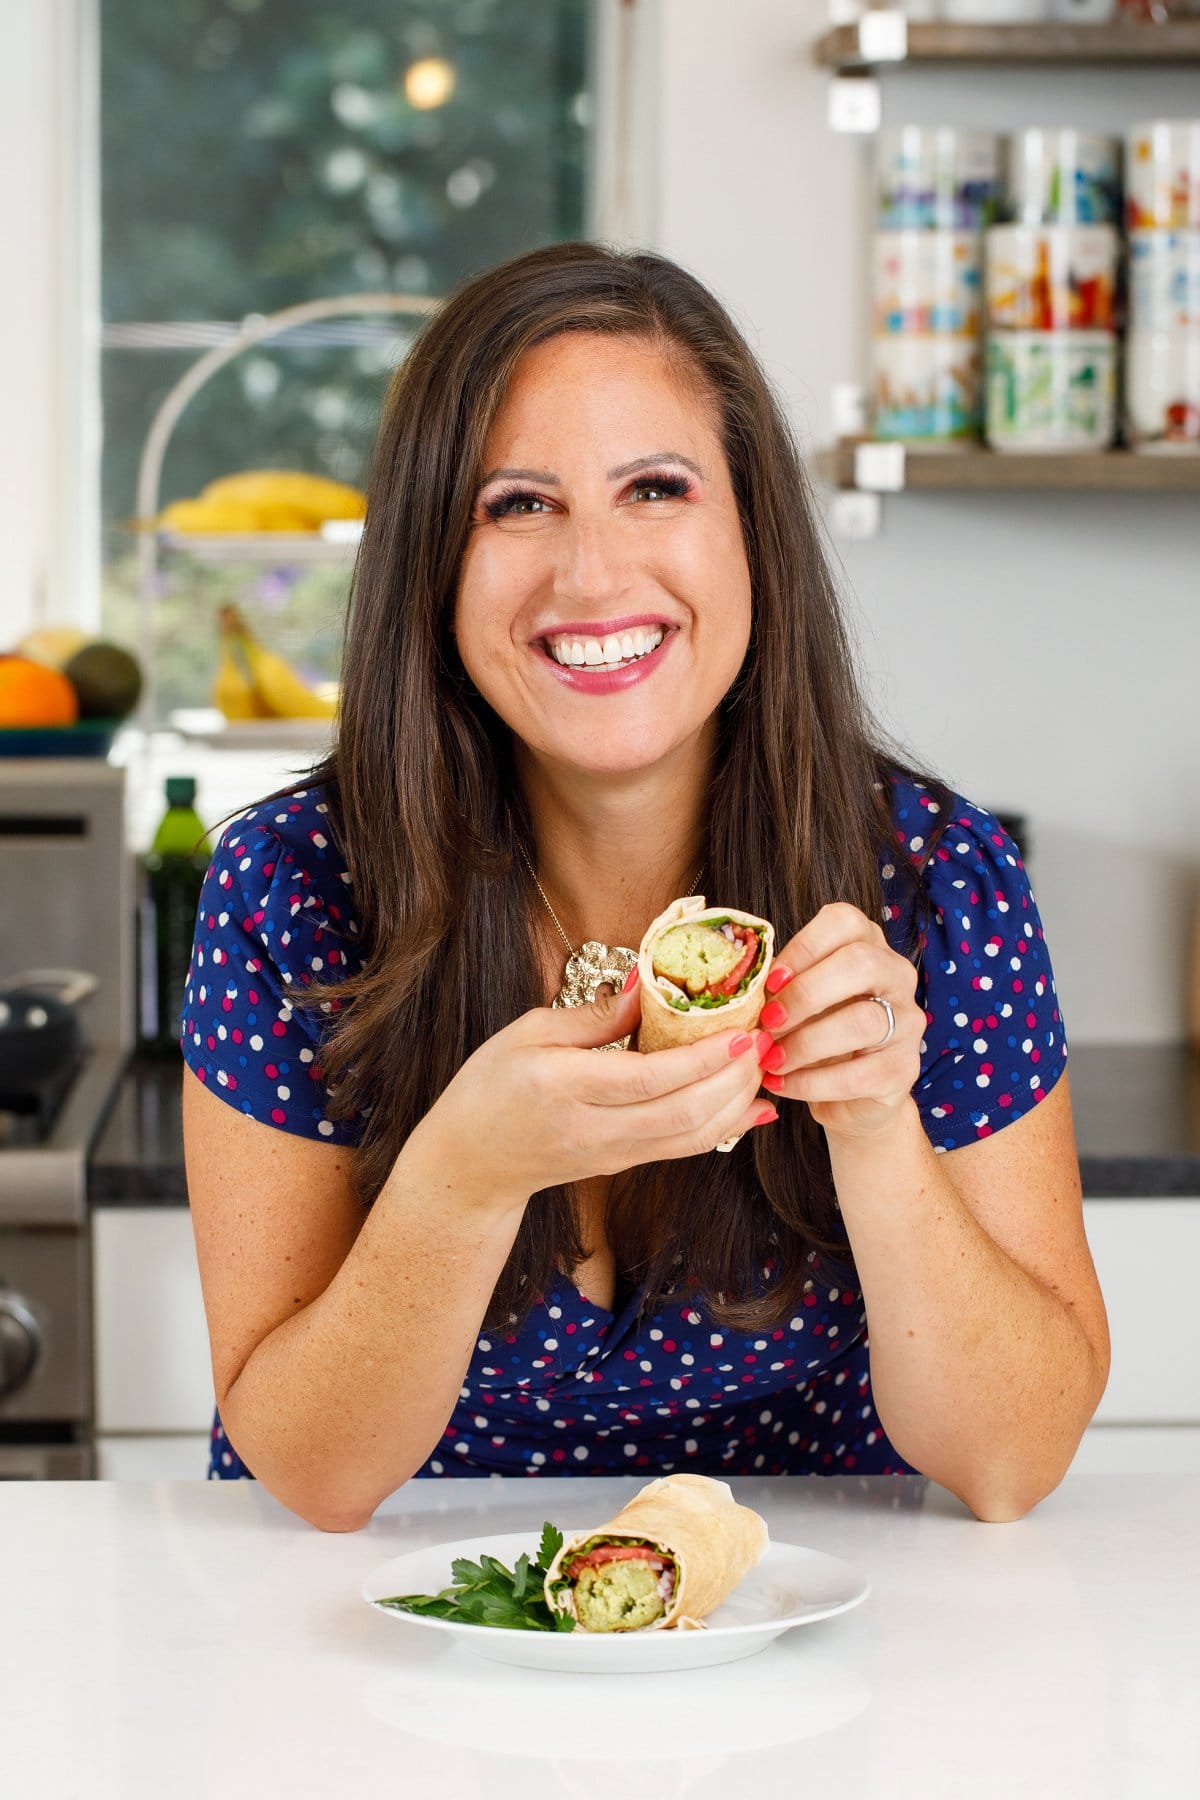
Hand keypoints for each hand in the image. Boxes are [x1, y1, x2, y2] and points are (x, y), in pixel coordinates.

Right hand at [406, 975, 776, 1211]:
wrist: (469, 1163)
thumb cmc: (490, 1087)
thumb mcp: (528, 1033)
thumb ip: (597, 1013)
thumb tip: (651, 981)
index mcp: (564, 1087)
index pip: (650, 1078)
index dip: (704, 1058)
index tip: (741, 1031)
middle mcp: (593, 1129)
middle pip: (683, 1113)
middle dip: (734, 1080)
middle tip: (764, 1041)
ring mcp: (611, 1155)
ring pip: (692, 1138)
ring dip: (737, 1104)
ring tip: (763, 1066)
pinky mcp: (622, 1165)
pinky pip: (684, 1148)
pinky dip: (725, 1127)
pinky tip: (752, 1105)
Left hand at [754, 902, 921, 1142]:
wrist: (849, 1098)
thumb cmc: (815, 1036)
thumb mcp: (796, 1002)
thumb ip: (779, 986)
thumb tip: (741, 985)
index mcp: (867, 946)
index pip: (845, 922)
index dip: (803, 947)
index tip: (769, 981)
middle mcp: (896, 976)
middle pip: (860, 963)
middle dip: (805, 993)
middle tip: (768, 1021)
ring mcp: (907, 1022)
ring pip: (864, 1020)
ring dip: (806, 1043)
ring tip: (770, 1060)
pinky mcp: (904, 1069)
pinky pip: (859, 1073)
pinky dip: (812, 1082)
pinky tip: (783, 1085)